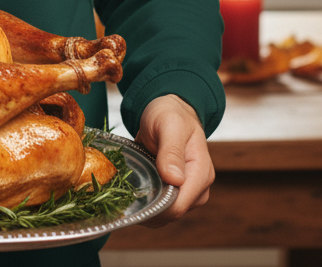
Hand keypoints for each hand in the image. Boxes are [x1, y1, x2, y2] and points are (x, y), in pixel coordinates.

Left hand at [135, 93, 213, 225]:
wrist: (168, 109)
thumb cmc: (170, 113)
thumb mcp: (170, 125)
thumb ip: (172, 151)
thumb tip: (175, 179)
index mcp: (200, 173)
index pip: (179, 205)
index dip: (156, 207)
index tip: (131, 197)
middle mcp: (197, 187)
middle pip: (171, 213)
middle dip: (147, 208)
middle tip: (120, 195)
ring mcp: (186, 191)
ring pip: (165, 213)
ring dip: (144, 207)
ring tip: (122, 192)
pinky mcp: (174, 190)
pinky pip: (160, 205)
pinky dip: (145, 202)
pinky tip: (130, 193)